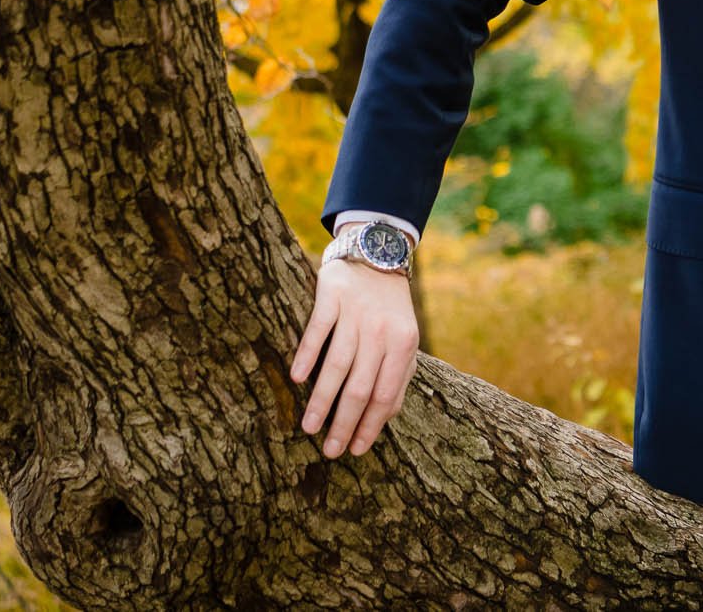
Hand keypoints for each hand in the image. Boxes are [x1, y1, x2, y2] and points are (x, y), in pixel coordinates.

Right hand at [291, 244, 419, 458]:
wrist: (377, 252)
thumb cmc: (390, 307)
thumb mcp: (405, 339)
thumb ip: (399, 375)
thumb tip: (387, 417)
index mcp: (404, 344)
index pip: (386, 395)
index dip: (370, 426)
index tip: (355, 450)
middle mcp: (381, 330)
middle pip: (361, 387)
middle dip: (344, 423)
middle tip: (330, 450)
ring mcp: (355, 313)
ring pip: (337, 365)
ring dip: (322, 400)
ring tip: (309, 428)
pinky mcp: (331, 295)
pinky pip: (318, 330)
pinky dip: (307, 354)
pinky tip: (296, 378)